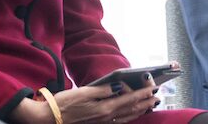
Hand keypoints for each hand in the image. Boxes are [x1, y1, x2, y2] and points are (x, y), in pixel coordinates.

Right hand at [13, 77, 160, 123]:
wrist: (50, 119)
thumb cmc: (64, 104)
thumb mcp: (84, 92)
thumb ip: (103, 90)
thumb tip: (119, 86)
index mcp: (104, 107)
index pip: (129, 99)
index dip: (142, 93)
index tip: (153, 88)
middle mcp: (107, 117)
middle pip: (131, 109)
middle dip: (145, 103)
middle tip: (157, 97)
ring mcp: (103, 123)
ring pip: (127, 117)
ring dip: (140, 111)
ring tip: (149, 106)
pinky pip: (119, 121)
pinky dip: (129, 117)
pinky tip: (131, 115)